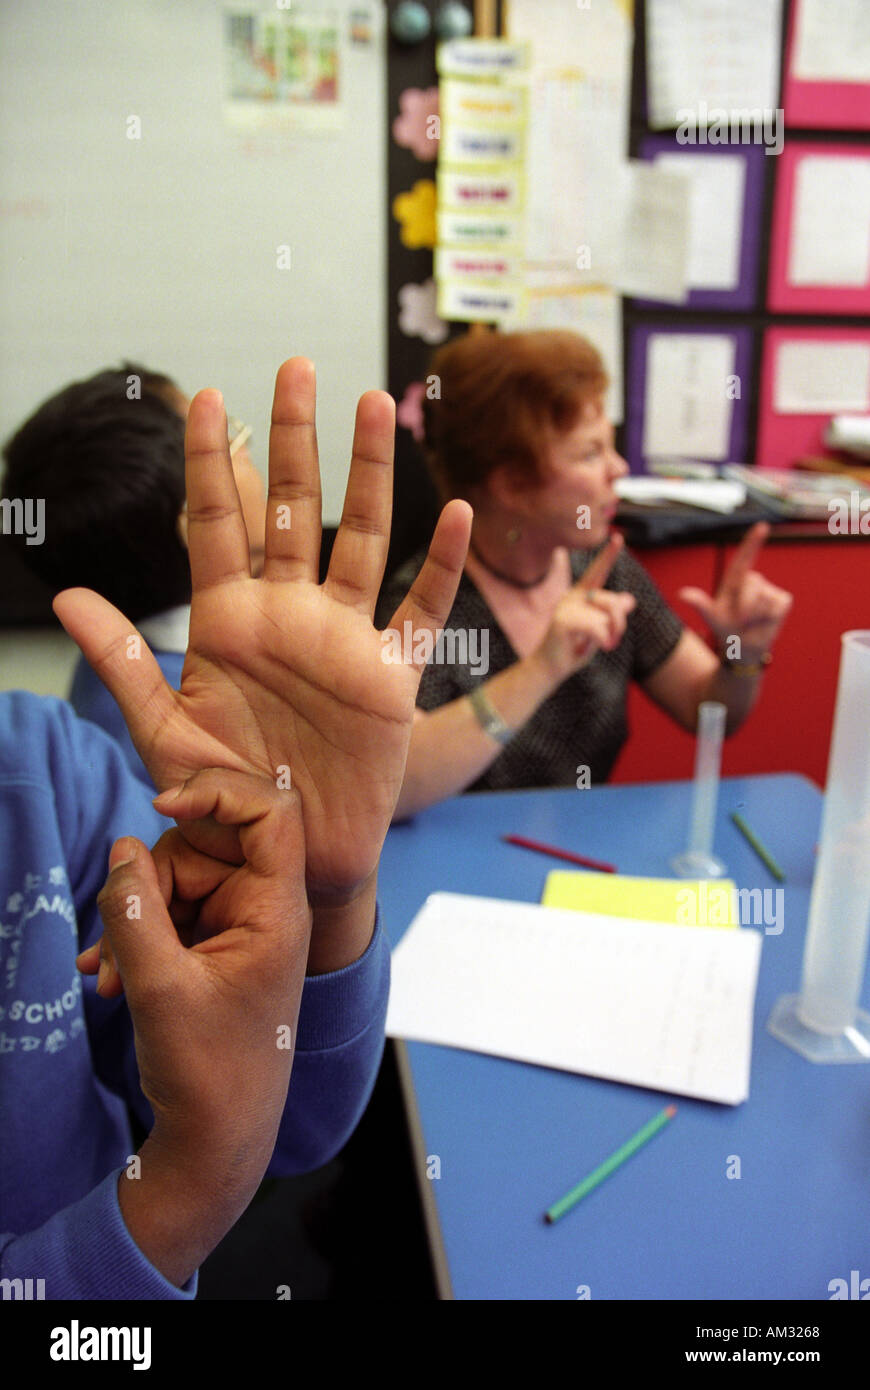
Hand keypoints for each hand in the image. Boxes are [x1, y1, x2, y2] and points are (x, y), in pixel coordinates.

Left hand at [54, 359, 471, 904]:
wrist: (289, 856)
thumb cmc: (222, 800)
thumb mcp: (164, 733)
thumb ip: (122, 662)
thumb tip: (62, 596)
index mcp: (227, 623)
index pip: (215, 524)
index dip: (210, 460)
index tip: (205, 396)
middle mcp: (288, 616)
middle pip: (293, 510)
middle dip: (294, 439)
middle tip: (296, 367)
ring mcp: (344, 640)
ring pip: (361, 538)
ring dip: (369, 475)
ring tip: (375, 404)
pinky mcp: (390, 676)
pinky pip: (421, 610)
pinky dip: (440, 564)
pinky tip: (452, 510)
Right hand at [76, 768, 311, 1286]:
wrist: (218, 1139)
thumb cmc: (209, 1072)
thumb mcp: (159, 988)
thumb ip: (134, 911)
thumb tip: (122, 848)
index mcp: (277, 908)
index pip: (269, 811)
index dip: (217, 793)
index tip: (161, 808)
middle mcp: (264, 907)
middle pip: (204, 844)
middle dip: (149, 881)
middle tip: (117, 941)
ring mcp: (238, 924)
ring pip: (175, 878)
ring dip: (133, 917)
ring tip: (112, 976)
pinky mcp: (213, 944)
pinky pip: (168, 910)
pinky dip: (134, 936)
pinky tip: (107, 975)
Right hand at [534, 534, 635, 682]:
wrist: (550, 668)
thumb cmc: (573, 648)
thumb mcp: (598, 630)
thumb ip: (611, 615)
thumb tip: (630, 600)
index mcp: (580, 595)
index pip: (598, 572)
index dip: (609, 555)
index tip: (618, 538)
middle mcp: (572, 596)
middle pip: (611, 601)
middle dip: (619, 624)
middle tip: (613, 641)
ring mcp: (566, 607)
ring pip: (606, 616)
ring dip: (610, 635)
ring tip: (601, 646)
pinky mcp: (562, 622)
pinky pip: (596, 627)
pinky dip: (603, 639)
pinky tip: (600, 647)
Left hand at [677, 522, 791, 660]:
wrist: (743, 647)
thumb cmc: (726, 628)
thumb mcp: (712, 617)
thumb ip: (700, 604)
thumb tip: (682, 594)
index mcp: (735, 581)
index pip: (744, 557)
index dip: (753, 542)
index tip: (762, 526)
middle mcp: (753, 581)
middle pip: (752, 583)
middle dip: (744, 605)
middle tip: (741, 618)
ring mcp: (770, 590)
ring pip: (763, 597)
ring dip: (754, 615)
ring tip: (751, 621)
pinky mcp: (783, 600)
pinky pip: (776, 606)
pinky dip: (768, 618)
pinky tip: (765, 622)